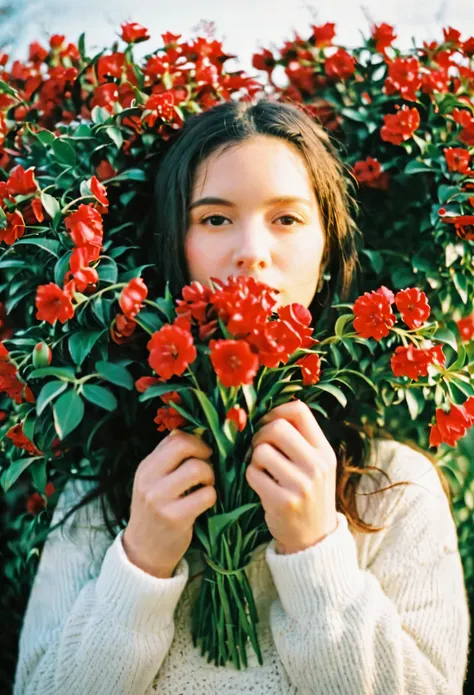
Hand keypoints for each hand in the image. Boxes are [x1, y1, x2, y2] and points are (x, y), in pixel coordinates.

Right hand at [123, 430, 215, 577]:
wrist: (144, 551)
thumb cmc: (155, 511)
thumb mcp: (153, 481)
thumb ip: (169, 458)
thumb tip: (193, 431)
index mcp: (145, 467)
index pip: (175, 437)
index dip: (196, 440)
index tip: (202, 453)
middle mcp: (149, 480)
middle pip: (185, 446)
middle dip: (204, 453)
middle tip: (206, 466)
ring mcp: (160, 499)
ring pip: (198, 469)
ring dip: (210, 476)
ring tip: (204, 486)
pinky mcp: (175, 518)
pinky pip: (207, 495)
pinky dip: (211, 496)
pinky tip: (203, 503)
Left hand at [245, 399, 337, 554]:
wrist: (315, 539)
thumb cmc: (310, 495)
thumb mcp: (317, 466)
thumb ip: (301, 441)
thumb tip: (270, 413)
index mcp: (324, 452)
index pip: (300, 411)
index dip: (277, 411)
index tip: (269, 423)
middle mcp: (316, 466)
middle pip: (277, 427)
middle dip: (260, 434)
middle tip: (260, 448)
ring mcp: (301, 484)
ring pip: (261, 450)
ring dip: (254, 458)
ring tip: (263, 469)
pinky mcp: (282, 501)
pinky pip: (252, 473)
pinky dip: (251, 476)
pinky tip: (261, 485)